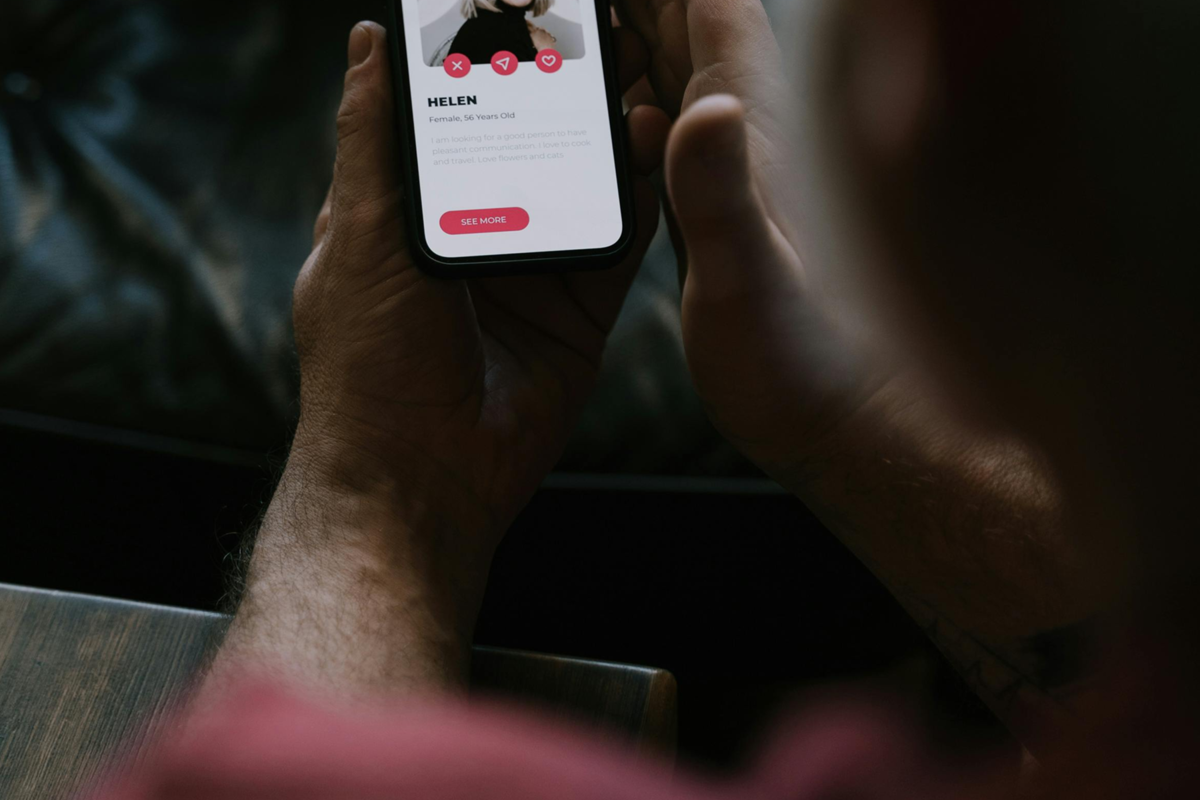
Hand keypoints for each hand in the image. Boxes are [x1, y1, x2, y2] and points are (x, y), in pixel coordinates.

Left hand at [294, 21, 665, 543]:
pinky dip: (635, 205)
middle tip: (592, 41)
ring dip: (602, 144)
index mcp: (408, 218)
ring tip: (630, 85)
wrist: (423, 476)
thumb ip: (372, 142)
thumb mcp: (359, 235)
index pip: (450, 122)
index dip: (481, 68)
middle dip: (558, 100)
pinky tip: (651, 156)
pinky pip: (614, 249)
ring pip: (574, 192)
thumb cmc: (369, 361)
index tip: (514, 14)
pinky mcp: (576, 315)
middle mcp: (471, 242)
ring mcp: (528, 278)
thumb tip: (367, 42)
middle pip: (524, 151)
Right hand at [618, 0, 864, 485]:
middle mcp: (748, 133)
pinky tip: (616, 112)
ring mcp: (736, 169)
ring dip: (633, 34)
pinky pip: (674, 130)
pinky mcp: (722, 207)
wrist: (842, 418)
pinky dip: (639, 100)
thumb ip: (722, 197)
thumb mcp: (751, 283)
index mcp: (754, 130)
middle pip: (685, 22)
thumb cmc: (808, 364)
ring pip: (678, 69)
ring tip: (577, 23)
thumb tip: (705, 105)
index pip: (710, 2)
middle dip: (631, 1)